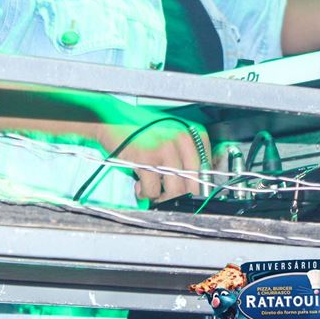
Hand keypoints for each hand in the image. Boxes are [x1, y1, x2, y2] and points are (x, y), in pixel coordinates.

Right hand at [94, 118, 209, 202]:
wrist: (112, 119)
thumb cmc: (142, 130)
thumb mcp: (170, 135)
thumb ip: (185, 156)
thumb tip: (197, 187)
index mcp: (193, 134)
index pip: (207, 169)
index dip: (198, 188)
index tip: (189, 195)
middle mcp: (183, 140)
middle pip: (193, 184)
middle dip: (181, 198)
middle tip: (168, 199)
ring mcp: (165, 150)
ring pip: (175, 191)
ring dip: (162, 199)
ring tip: (152, 192)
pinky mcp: (147, 160)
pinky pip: (153, 191)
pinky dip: (145, 194)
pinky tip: (138, 184)